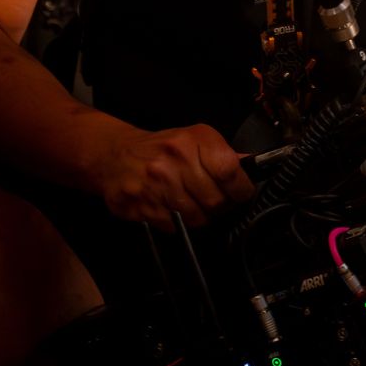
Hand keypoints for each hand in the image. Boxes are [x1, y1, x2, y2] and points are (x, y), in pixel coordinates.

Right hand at [83, 123, 252, 227]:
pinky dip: (180, 223)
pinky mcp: (141, 206)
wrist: (114, 155)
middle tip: (218, 202)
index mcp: (194, 140)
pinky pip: (175, 226)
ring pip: (197, 217)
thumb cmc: (162, 148)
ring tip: (196, 205)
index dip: (242, 189)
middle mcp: (175, 160)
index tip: (243, 194)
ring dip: (202, 217)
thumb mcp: (195, 139)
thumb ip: (223, 154)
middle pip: (215, 200)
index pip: (229, 171)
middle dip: (222, 206)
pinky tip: (175, 209)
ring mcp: (156, 185)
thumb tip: (251, 166)